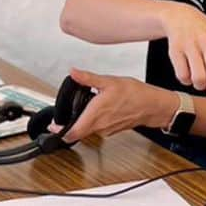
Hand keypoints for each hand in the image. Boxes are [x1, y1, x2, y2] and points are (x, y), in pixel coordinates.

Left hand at [59, 68, 179, 142]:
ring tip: (85, 108)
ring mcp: (106, 130)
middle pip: (77, 132)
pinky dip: (94, 121)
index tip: (52, 127)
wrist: (154, 105)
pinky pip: (98, 128)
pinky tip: (99, 110)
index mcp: (95, 115)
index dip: (59, 132)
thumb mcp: (109, 81)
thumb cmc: (136, 95)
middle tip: (62, 118)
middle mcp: (99, 126)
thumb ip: (88, 78)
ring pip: (87, 130)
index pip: (71, 132)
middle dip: (69, 125)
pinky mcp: (113, 130)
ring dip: (83, 121)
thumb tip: (74, 72)